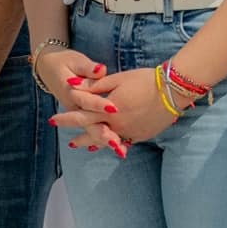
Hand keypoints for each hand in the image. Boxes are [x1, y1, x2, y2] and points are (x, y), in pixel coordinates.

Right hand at [36, 48, 123, 153]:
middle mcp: (74, 107)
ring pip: (91, 130)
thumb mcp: (75, 61)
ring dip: (105, 141)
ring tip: (120, 150)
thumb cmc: (65, 63)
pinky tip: (120, 149)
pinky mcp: (84, 117)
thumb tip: (99, 69)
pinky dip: (105, 140)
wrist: (50, 69)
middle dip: (102, 133)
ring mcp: (78, 114)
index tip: (114, 109)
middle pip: (88, 122)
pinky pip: (93, 131)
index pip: (86, 100)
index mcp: (71, 92)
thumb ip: (88, 67)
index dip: (99, 105)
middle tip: (115, 142)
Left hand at [51, 66, 177, 148]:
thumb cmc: (144, 80)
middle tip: (70, 143)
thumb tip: (73, 87)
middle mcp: (116, 126)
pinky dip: (115, 143)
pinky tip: (112, 144)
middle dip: (80, 138)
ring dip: (96, 143)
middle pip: (92, 134)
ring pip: (108, 141)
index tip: (53, 121)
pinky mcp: (142, 135)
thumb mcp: (117, 79)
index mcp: (107, 111)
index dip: (66, 118)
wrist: (173, 91)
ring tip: (86, 147)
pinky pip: (124, 142)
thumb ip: (94, 86)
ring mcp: (130, 133)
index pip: (80, 116)